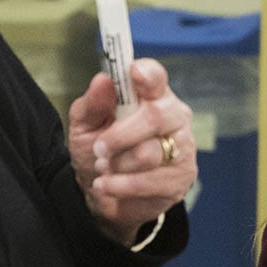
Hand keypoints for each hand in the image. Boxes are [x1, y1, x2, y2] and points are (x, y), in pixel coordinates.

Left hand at [68, 59, 196, 244]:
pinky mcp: (180, 178)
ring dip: (117, 164)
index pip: (156, 78)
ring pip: (148, 153)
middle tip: (99, 148)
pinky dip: (119, 185)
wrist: (104, 195)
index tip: (133, 72)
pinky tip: (108, 185)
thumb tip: (102, 80)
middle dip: (119, 136)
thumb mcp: (84, 126)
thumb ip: (92, 104)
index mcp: (152, 95)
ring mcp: (182, 148)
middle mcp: (174, 116)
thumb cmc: (98, 152)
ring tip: (105, 168)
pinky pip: (148, 182)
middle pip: (155, 116)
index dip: (147, 74)